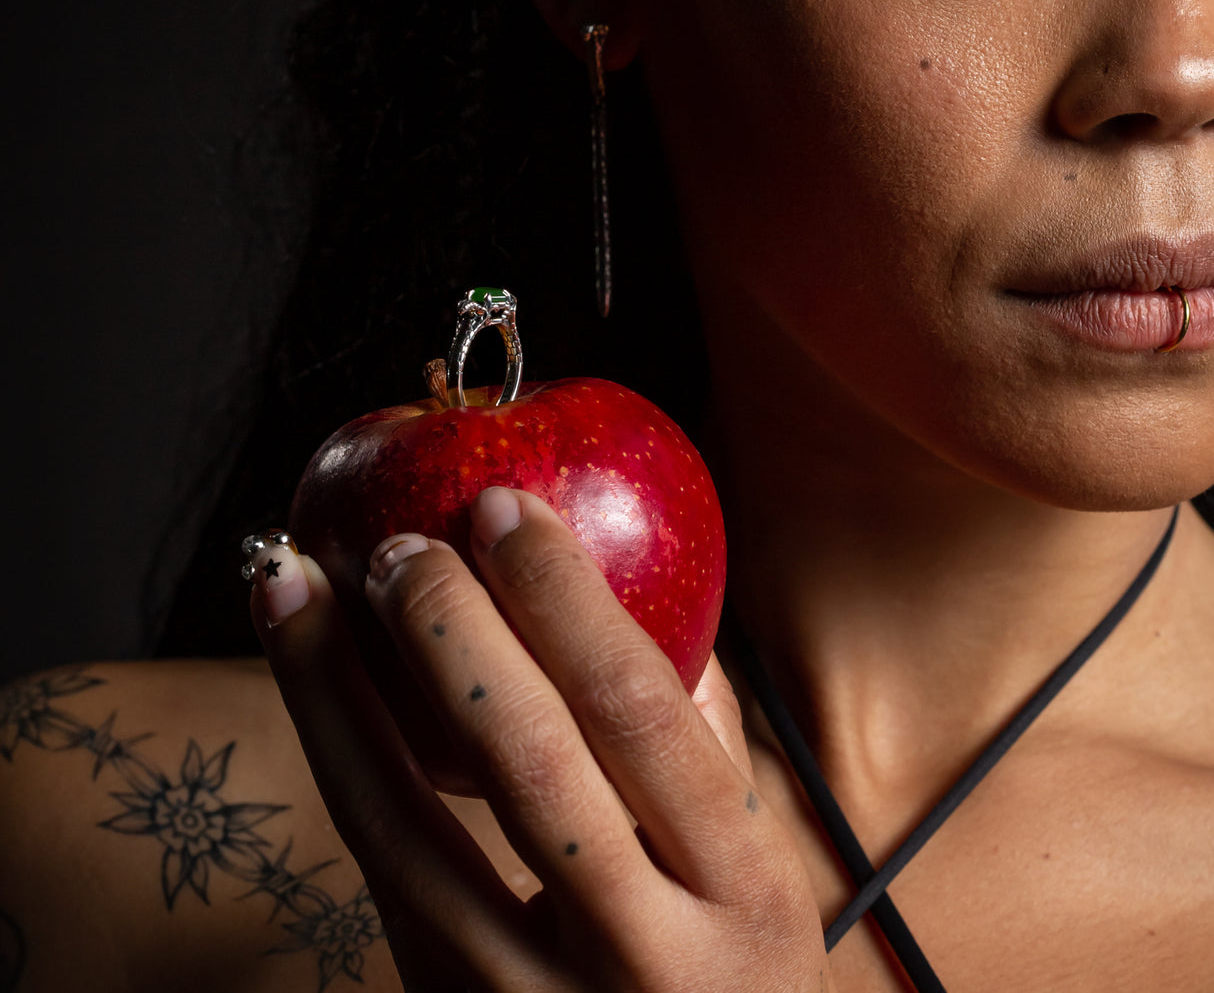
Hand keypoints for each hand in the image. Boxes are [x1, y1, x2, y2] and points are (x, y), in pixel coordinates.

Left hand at [252, 487, 832, 991]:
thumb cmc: (731, 975)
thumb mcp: (761, 876)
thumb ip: (705, 745)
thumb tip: (633, 601)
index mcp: (744, 895)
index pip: (635, 710)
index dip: (560, 593)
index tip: (504, 506)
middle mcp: (644, 956)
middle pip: (523, 758)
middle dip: (447, 627)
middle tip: (399, 543)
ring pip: (403, 827)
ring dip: (333, 689)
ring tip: (292, 586)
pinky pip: (379, 874)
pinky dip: (338, 760)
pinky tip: (314, 684)